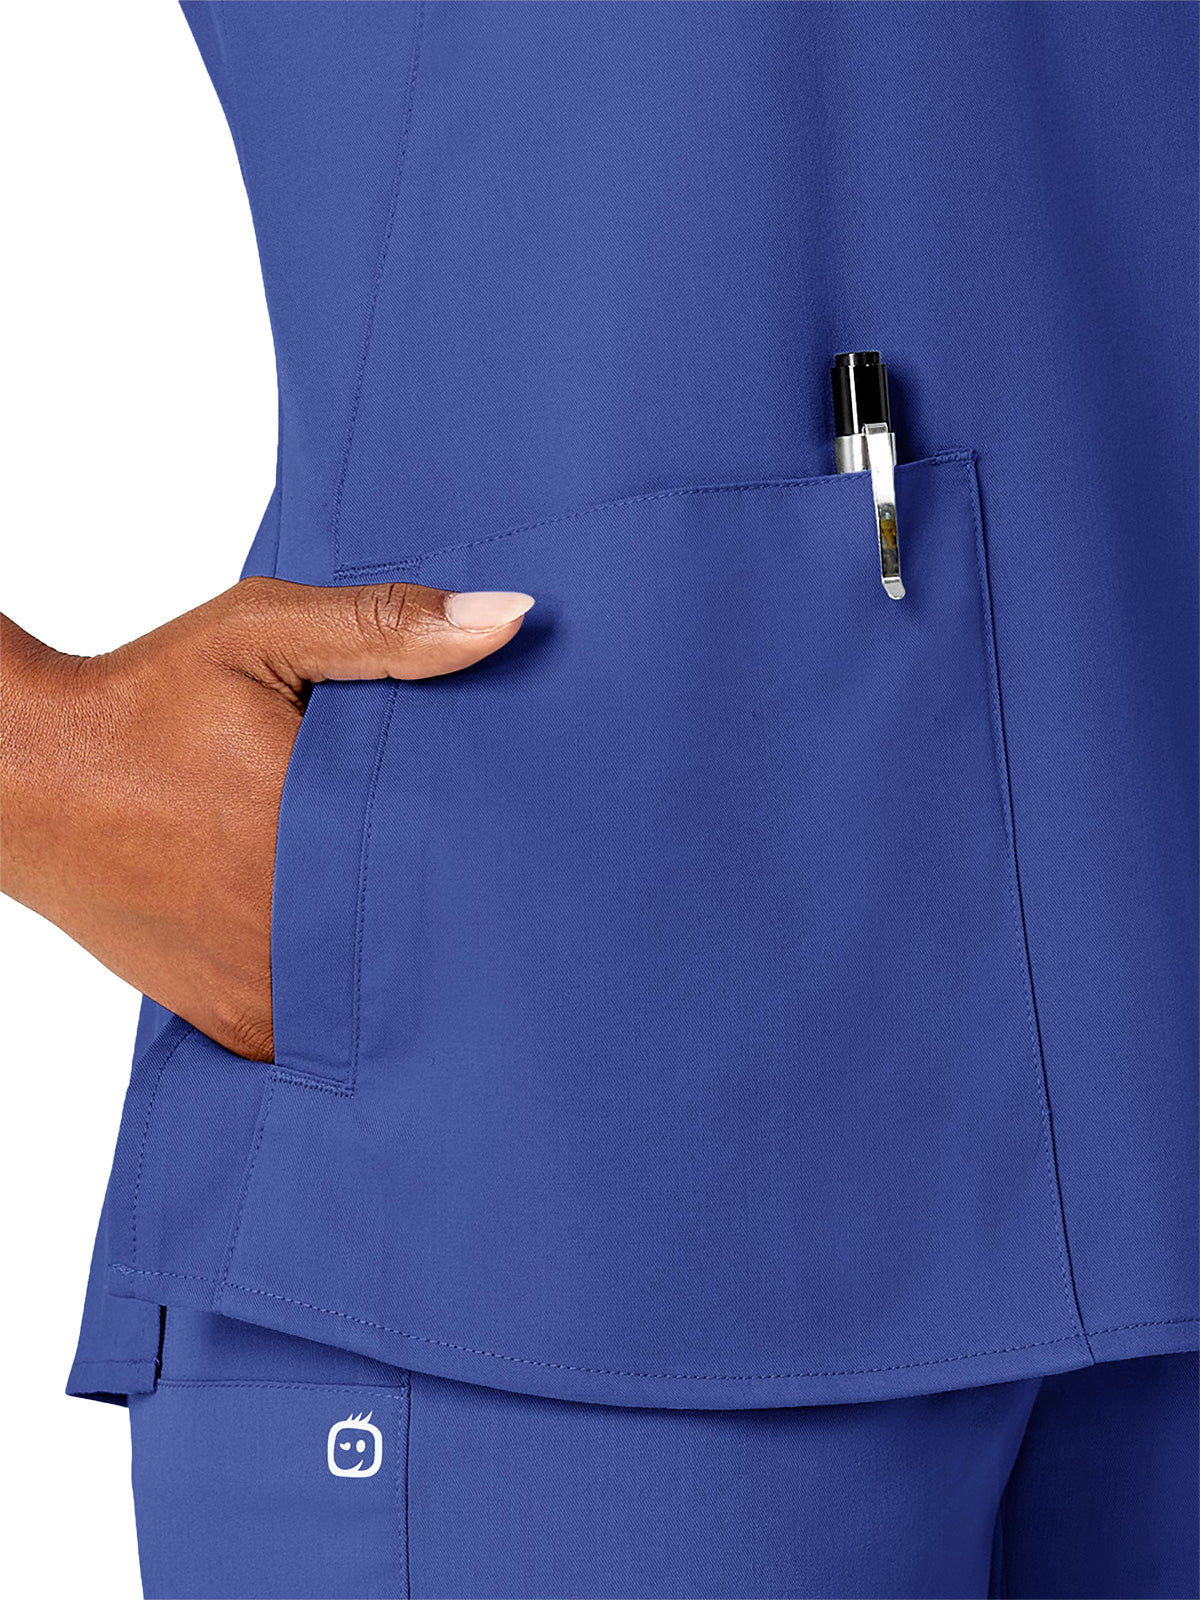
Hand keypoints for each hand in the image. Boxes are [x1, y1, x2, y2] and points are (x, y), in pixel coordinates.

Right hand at [0, 579, 532, 1059]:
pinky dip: (348, 990)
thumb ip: (386, 627)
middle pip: (434, 935)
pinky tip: (352, 938)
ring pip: (386, 993)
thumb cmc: (144, 702)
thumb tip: (512, 615)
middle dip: (462, 900)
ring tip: (412, 895)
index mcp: (323, 835)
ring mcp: (271, 993)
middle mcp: (299, 934)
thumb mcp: (260, 633)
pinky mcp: (240, 1024)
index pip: (468, 860)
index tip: (524, 823)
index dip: (505, 842)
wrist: (27, 781)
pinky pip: (329, 1026)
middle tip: (486, 861)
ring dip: (406, 951)